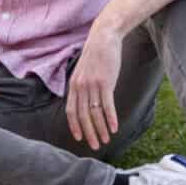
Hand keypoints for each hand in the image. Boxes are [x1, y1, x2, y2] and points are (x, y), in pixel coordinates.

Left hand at [65, 27, 124, 149]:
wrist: (103, 38)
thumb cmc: (95, 56)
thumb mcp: (83, 72)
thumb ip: (82, 87)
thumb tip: (86, 103)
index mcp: (73, 86)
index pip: (71, 111)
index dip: (75, 126)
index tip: (79, 138)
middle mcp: (80, 87)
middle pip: (83, 115)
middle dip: (89, 133)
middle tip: (95, 146)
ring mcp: (92, 85)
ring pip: (95, 113)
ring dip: (101, 129)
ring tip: (107, 140)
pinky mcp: (105, 82)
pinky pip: (107, 105)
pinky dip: (111, 118)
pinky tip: (115, 128)